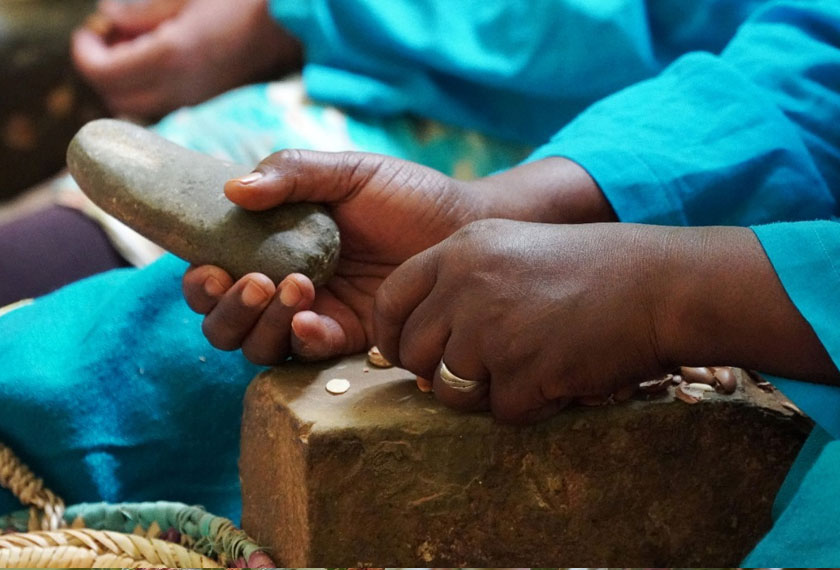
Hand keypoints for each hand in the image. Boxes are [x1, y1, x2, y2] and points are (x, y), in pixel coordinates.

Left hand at [72, 0, 300, 117]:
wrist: (284, 25)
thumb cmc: (239, 2)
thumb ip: (142, 9)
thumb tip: (108, 17)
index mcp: (172, 56)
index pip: (103, 75)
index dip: (85, 53)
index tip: (92, 29)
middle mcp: (180, 86)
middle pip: (115, 99)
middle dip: (101, 69)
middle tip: (110, 37)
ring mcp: (193, 98)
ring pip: (136, 108)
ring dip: (122, 82)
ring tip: (133, 47)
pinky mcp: (203, 100)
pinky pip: (159, 105)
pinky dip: (144, 87)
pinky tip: (156, 59)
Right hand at [182, 150, 484, 363]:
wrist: (464, 225)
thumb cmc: (406, 195)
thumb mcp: (348, 173)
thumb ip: (291, 173)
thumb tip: (232, 189)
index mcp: (273, 245)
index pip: (216, 273)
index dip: (200, 280)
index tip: (210, 267)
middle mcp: (285, 285)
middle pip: (225, 322)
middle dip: (224, 310)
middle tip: (250, 282)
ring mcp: (316, 314)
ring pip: (259, 345)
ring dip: (260, 323)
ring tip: (293, 286)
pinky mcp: (349, 338)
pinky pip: (307, 353)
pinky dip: (301, 338)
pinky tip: (311, 316)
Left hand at [374, 220, 839, 422]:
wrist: (659, 285)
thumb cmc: (590, 269)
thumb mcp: (512, 250)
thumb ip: (458, 286)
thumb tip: (416, 345)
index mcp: (459, 251)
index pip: (390, 299)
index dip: (392, 334)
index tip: (404, 353)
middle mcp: (465, 287)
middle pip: (412, 352)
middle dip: (438, 371)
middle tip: (482, 368)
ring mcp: (492, 330)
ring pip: (449, 390)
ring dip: (486, 391)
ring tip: (530, 366)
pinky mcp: (523, 372)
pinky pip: (502, 412)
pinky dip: (530, 405)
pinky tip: (560, 375)